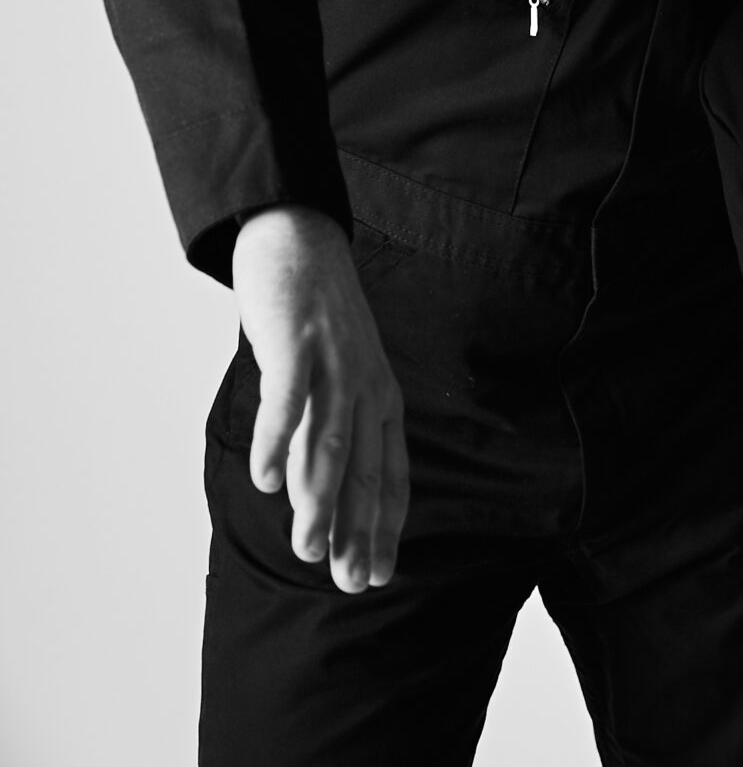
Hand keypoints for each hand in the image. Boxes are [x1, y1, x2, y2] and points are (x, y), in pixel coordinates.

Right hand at [232, 205, 408, 591]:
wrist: (301, 246)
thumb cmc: (316, 326)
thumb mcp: (334, 383)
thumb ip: (327, 433)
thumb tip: (317, 494)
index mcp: (380, 401)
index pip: (389, 475)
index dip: (383, 527)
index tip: (376, 576)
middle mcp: (367, 388)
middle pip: (364, 470)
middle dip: (357, 531)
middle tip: (349, 583)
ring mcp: (334, 366)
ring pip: (329, 443)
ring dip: (318, 500)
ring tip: (307, 550)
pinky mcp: (297, 345)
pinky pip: (288, 400)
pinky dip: (278, 441)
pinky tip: (266, 482)